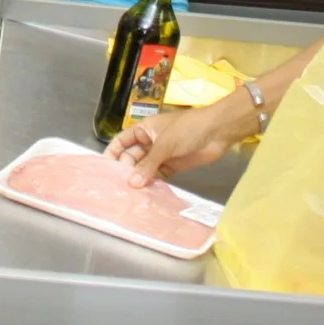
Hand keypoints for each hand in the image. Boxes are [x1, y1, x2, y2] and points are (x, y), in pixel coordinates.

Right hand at [106, 98, 248, 186]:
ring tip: (130, 195)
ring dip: (139, 179)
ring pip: (143, 169)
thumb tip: (132, 183)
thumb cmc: (188, 129)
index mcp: (144, 130)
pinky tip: (146, 194)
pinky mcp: (172, 166)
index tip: (105, 170)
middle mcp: (149, 142)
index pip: (122, 142)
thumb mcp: (165, 143)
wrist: (217, 131)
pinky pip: (157, 176)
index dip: (113, 154)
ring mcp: (161, 155)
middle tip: (120, 188)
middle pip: (131, 157)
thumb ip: (148, 164)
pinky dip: (152, 184)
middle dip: (126, 170)